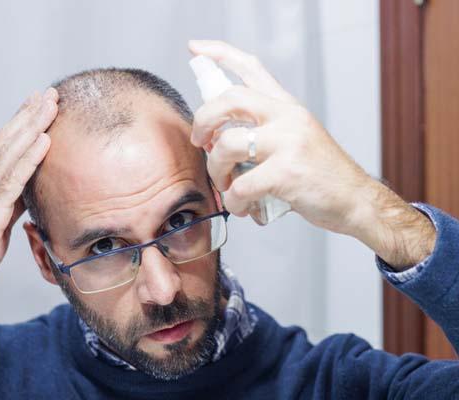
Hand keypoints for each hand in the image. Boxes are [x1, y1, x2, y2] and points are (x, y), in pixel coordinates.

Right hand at [0, 88, 57, 317]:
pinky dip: (29, 159)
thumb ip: (12, 197)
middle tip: (49, 93)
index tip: (38, 101)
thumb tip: (31, 185)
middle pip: (7, 140)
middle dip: (30, 114)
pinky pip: (12, 180)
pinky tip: (44, 142)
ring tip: (50, 106)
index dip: (21, 120)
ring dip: (32, 127)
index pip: (3, 143)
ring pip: (10, 152)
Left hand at [188, 39, 434, 268]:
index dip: (220, 54)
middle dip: (202, 120)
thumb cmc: (320, 175)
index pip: (251, 67)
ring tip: (225, 185)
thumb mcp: (296, 138)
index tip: (195, 48)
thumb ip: (263, 131)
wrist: (355, 201)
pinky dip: (234, 202)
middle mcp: (288, 117)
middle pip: (230, 99)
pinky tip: (242, 207)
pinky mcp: (287, 173)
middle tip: (199, 141)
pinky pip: (240, 187)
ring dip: (216, 170)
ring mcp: (288, 143)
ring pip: (227, 145)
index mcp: (287, 107)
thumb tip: (215, 138)